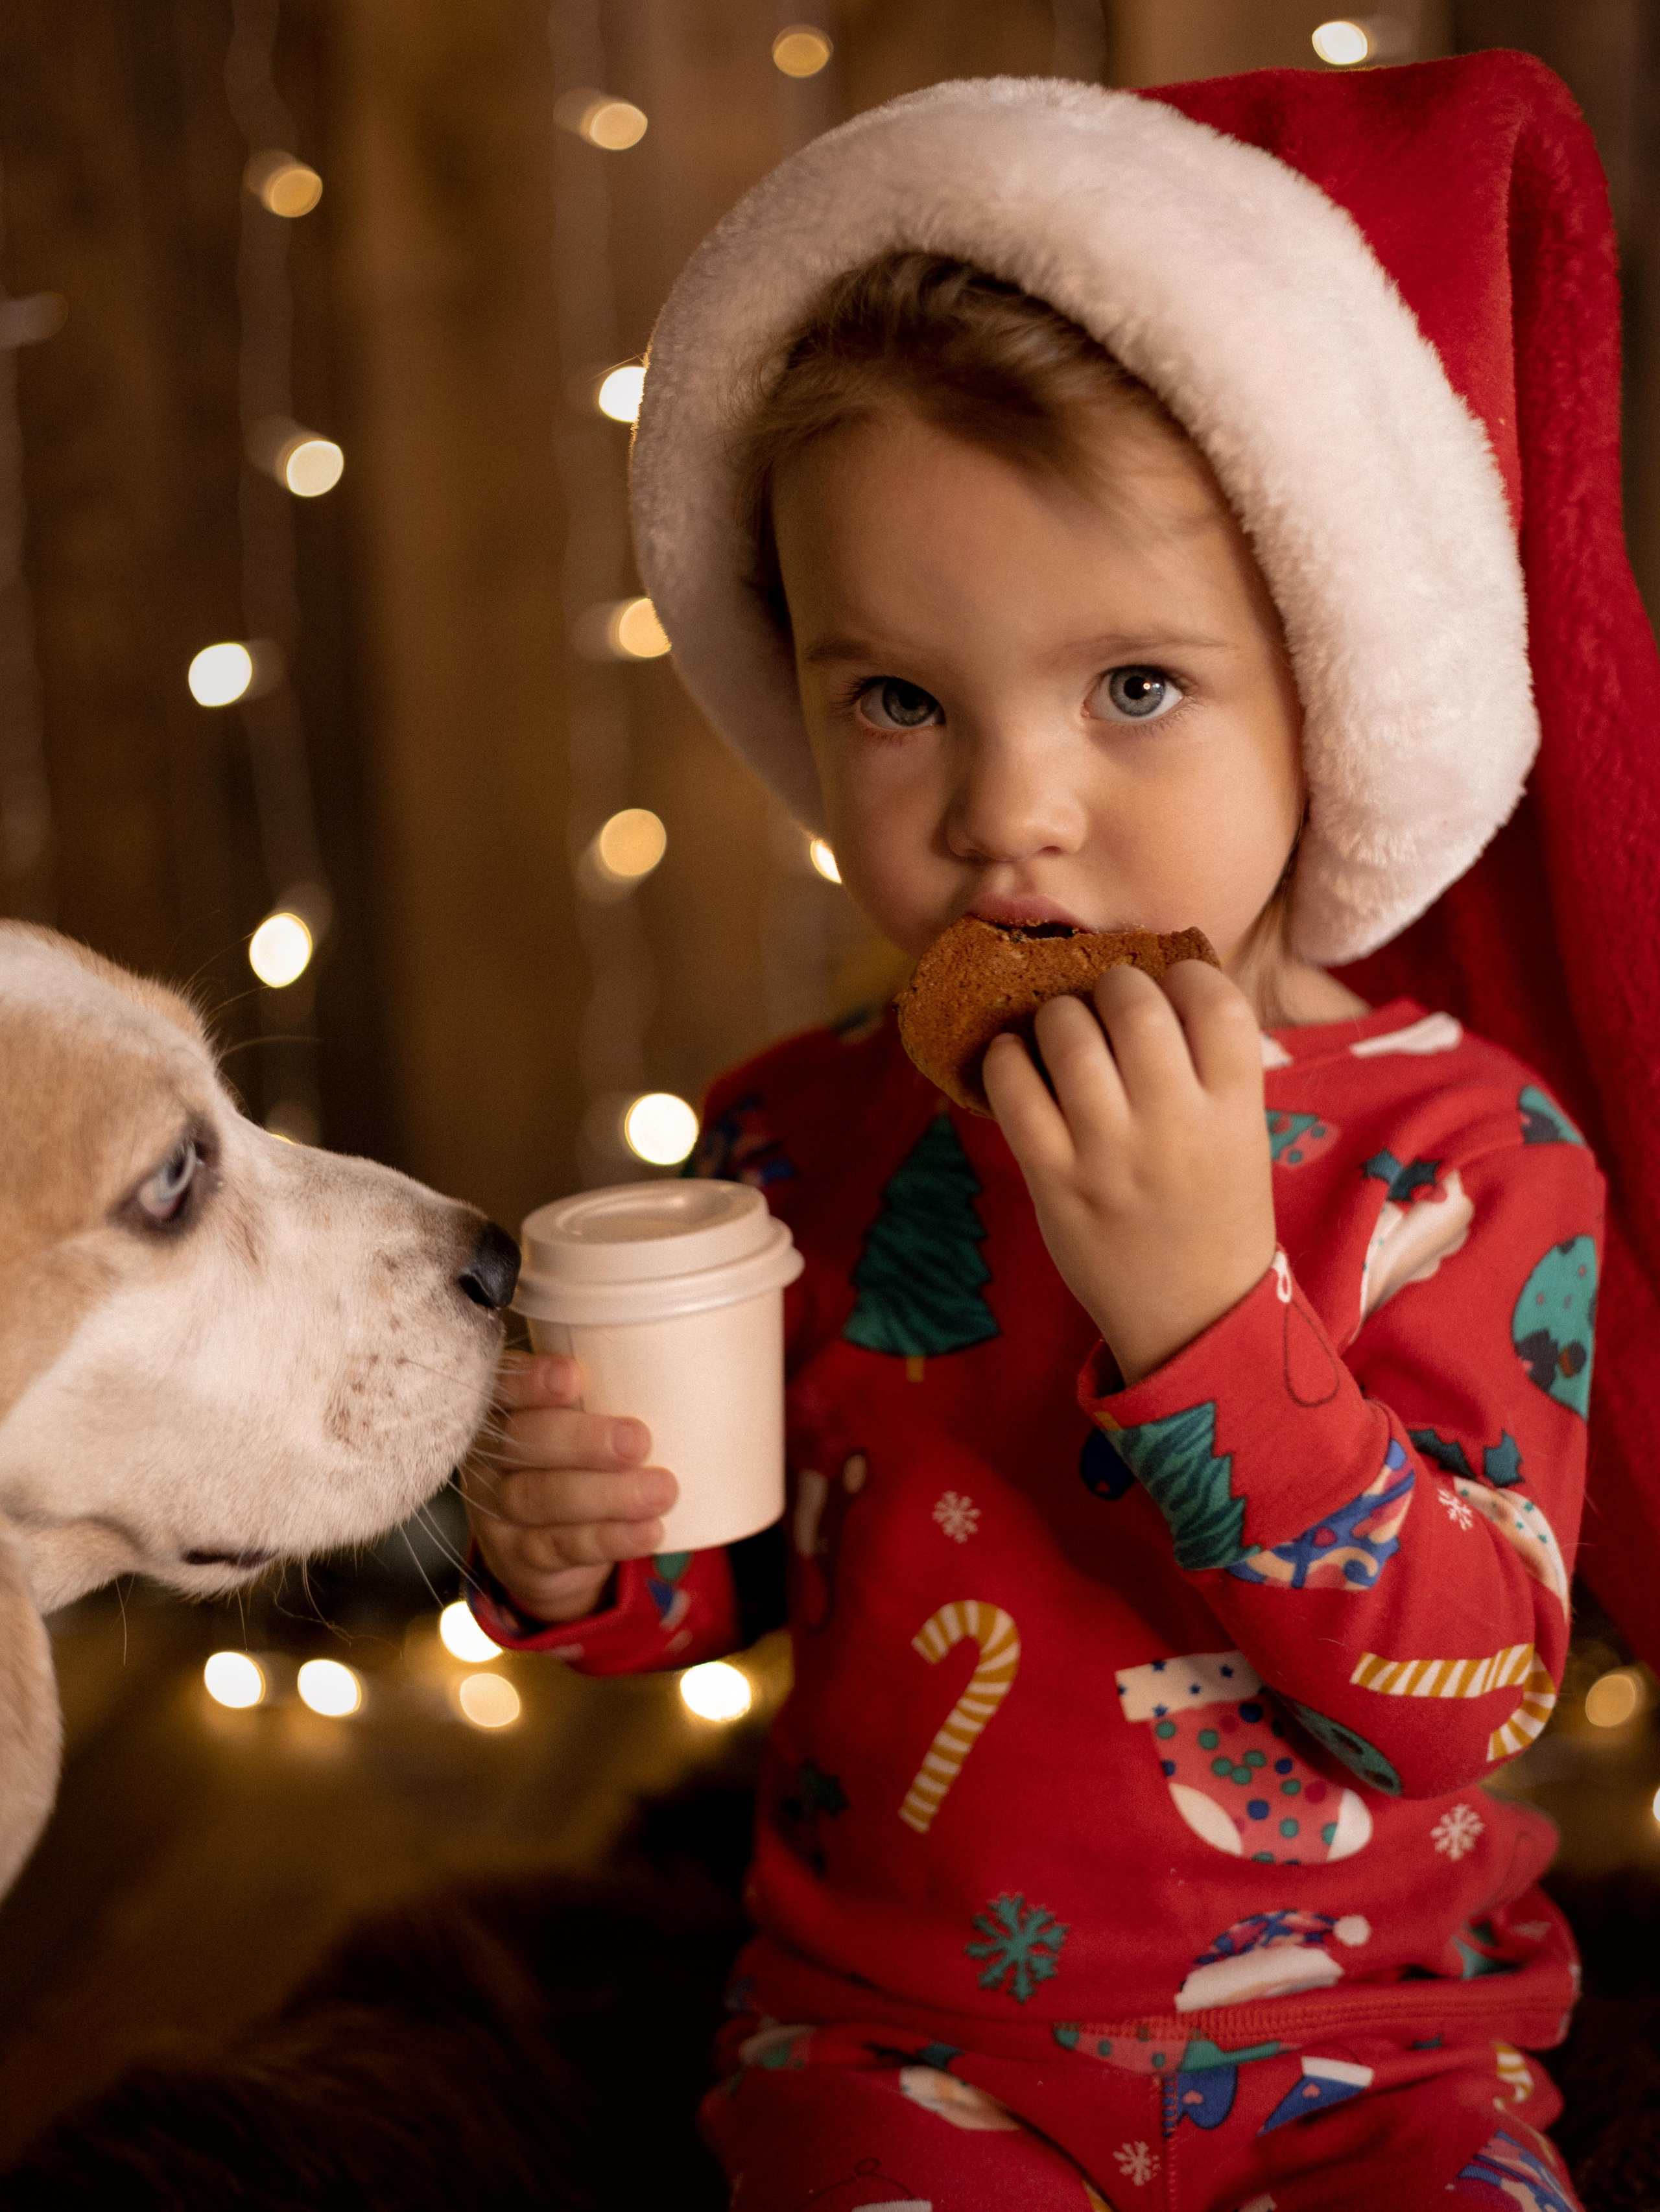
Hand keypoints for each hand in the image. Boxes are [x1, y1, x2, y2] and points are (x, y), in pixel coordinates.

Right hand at [461, 1353, 677, 1623]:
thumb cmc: (576, 1455)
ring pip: (540, 1499)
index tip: (573, 1375)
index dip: (528, 1379)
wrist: (545, 1545)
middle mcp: (489, 1455)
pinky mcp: (519, 1556)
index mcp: (500, 1405)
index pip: (500, 1384)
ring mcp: (497, 1510)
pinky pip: (561, 1547)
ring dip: (606, 1496)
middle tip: (638, 1439)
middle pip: (520, 1443)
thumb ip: (614, 1383)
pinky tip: (647, 1532)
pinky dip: (608, 1539)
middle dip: (581, 1440)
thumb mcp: (582, 1414)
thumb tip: (714, 1351)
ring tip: (662, 1491)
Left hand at [982, 960, 1274, 1383]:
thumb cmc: (1215, 1211)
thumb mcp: (1241, 1135)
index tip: (1171, 988)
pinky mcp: (1054, 1180)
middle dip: (1113, 986)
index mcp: (1236, 1109)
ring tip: (1061, 1030)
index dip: (1187, 976)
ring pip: (1068, 1035)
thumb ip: (1209, 1066)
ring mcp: (1109, 1153)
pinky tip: (1015, 1058)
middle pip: (1135, 1004)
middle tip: (1106, 1004)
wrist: (1195, 1316)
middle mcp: (1175, 1125)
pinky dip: (1005, 1059)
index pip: (1215, 1000)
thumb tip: (1152, 981)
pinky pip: (1014, 1091)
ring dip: (1058, 1016)